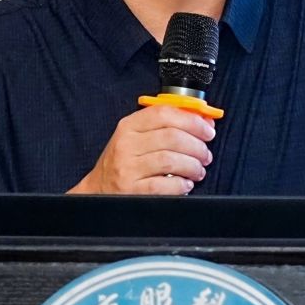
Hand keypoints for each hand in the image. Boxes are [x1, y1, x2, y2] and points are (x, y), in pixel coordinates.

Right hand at [69, 105, 214, 195]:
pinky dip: (181, 185)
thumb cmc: (123, 163)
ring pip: (170, 160)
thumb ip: (167, 127)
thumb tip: (205, 120)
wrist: (97, 191)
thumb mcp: (137, 138)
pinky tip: (185, 184)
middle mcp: (126, 145)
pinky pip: (164, 185)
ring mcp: (127, 168)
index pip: (164, 113)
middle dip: (197, 146)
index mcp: (128, 126)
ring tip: (198, 171)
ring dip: (192, 166)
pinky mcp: (131, 190)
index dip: (192, 121)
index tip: (208, 130)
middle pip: (172, 137)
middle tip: (205, 155)